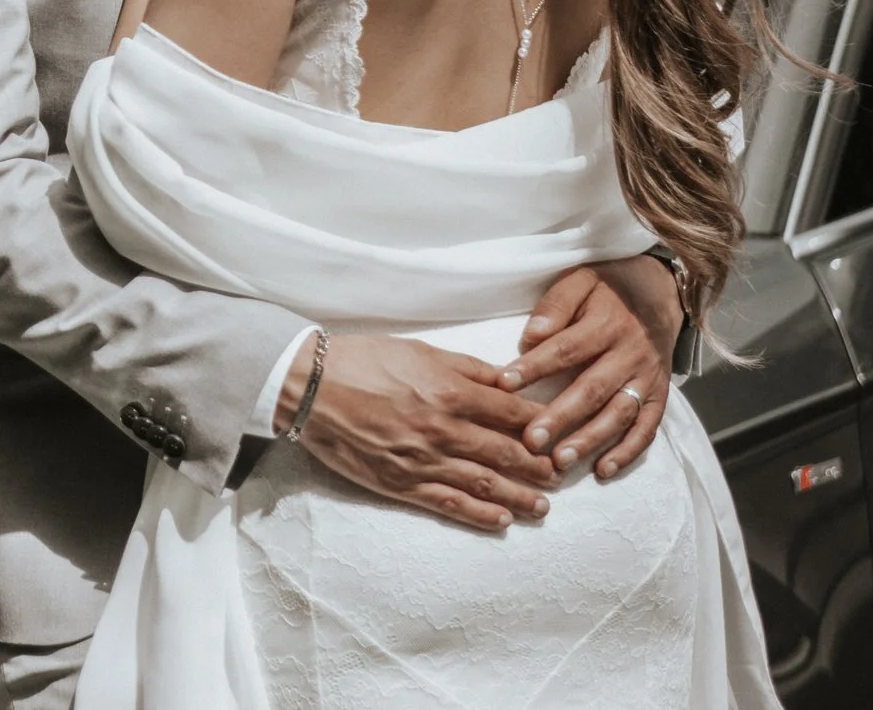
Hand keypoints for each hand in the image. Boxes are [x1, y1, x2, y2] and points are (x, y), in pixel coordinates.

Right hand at [287, 333, 559, 530]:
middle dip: (540, 467)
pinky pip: (448, 503)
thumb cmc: (363, 360)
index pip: (513, 414)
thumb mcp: (421, 351)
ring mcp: (423, 460)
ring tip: (543, 507)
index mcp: (452, 392)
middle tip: (562, 477)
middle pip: (507, 453)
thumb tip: (509, 380)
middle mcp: (444, 430)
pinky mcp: (401, 483)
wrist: (310, 387)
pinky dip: (478, 514)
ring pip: (484, 484)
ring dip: (519, 497)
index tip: (561, 436)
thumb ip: (468, 368)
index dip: (543, 428)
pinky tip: (501, 521)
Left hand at [499, 257, 681, 480]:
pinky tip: (602, 470)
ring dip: (590, 441)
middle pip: (592, 389)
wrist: (663, 290)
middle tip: (531, 440)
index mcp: (607, 323)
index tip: (504, 384)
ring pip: (619, 414)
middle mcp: (630, 354)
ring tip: (560, 462)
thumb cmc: (609, 286)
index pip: (566, 348)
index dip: (535, 367)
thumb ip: (557, 304)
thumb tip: (531, 335)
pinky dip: (628, 452)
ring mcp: (647, 378)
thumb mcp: (581, 279)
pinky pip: (647, 428)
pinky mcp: (660, 395)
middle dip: (561, 417)